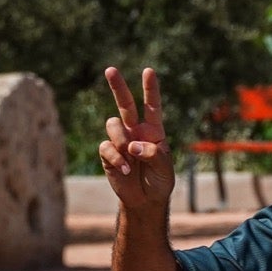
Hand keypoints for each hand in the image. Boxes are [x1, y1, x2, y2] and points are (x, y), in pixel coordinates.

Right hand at [101, 66, 174, 211]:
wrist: (146, 200)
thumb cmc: (159, 181)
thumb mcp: (165, 169)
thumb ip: (153, 154)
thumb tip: (132, 145)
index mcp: (153, 132)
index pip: (152, 107)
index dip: (150, 90)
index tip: (149, 71)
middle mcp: (135, 131)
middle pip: (125, 104)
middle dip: (118, 87)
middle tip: (110, 70)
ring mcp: (120, 141)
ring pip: (112, 125)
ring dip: (120, 139)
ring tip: (130, 157)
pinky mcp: (108, 153)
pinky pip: (106, 147)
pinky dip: (116, 158)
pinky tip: (126, 170)